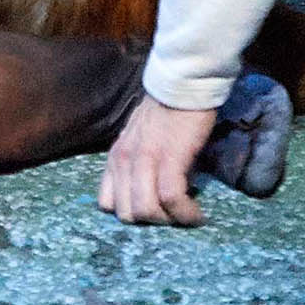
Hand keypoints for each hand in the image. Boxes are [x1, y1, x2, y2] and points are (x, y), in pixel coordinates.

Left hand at [99, 95, 218, 226]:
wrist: (184, 83)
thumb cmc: (167, 108)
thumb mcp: (140, 137)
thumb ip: (139, 162)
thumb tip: (154, 191)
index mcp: (116, 156)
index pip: (107, 203)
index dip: (131, 212)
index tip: (153, 210)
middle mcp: (124, 160)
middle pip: (126, 214)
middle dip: (151, 222)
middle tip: (173, 214)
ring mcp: (144, 160)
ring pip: (146, 211)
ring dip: (169, 221)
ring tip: (187, 215)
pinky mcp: (169, 159)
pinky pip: (172, 199)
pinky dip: (185, 214)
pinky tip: (197, 215)